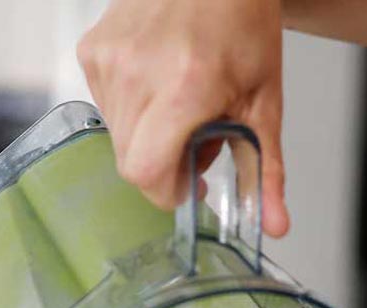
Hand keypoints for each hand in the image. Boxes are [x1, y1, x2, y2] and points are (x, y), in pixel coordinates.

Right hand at [78, 0, 288, 235]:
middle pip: (131, 164)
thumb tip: (274, 225)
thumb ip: (265, 171)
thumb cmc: (242, 24)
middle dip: (163, 166)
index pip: (147, 174)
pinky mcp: (92, 51)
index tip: (191, 183)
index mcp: (184, 88)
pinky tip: (157, 85)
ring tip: (179, 106)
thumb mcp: (264, 103)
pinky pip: (106, 109)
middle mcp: (138, 73)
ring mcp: (109, 60)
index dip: (168, 191)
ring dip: (147, 138)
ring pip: (118, 139)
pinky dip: (132, 111)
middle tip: (194, 138)